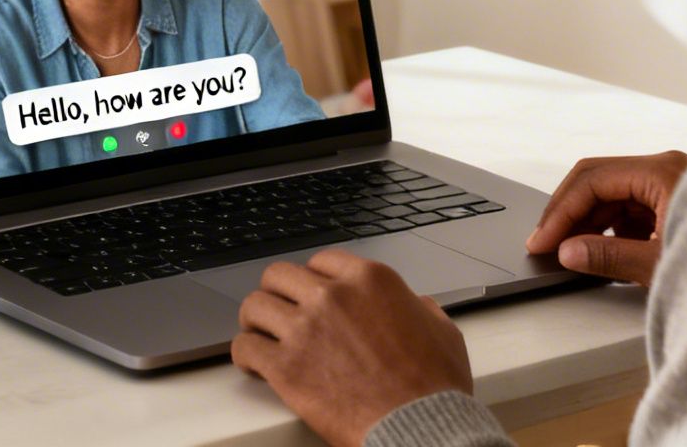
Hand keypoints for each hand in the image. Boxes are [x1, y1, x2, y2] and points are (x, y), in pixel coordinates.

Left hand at [232, 249, 471, 446]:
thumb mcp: (442, 331)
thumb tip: (416, 306)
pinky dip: (245, 355)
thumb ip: (421, 309)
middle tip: (279, 311)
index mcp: (369, 280)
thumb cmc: (432, 387)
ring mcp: (305, 329)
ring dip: (255, 321)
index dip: (313, 279)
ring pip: (255, 306)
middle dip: (278, 293)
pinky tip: (254, 364)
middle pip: (279, 275)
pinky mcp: (286, 367)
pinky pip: (244, 347)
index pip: (321, 261)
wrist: (419, 426)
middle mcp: (332, 295)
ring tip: (260, 334)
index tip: (310, 293)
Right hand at [525, 151, 686, 286]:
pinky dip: (608, 228)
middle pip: (597, 180)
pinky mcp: (672, 202)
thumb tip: (569, 251)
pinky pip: (628, 208)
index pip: (592, 181)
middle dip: (567, 212)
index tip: (541, 242)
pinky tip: (596, 251)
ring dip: (586, 222)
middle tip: (542, 244)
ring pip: (611, 195)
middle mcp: (663, 169)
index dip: (560, 212)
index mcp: (661, 171)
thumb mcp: (660, 263)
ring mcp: (668, 184)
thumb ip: (609, 256)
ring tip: (567, 254)